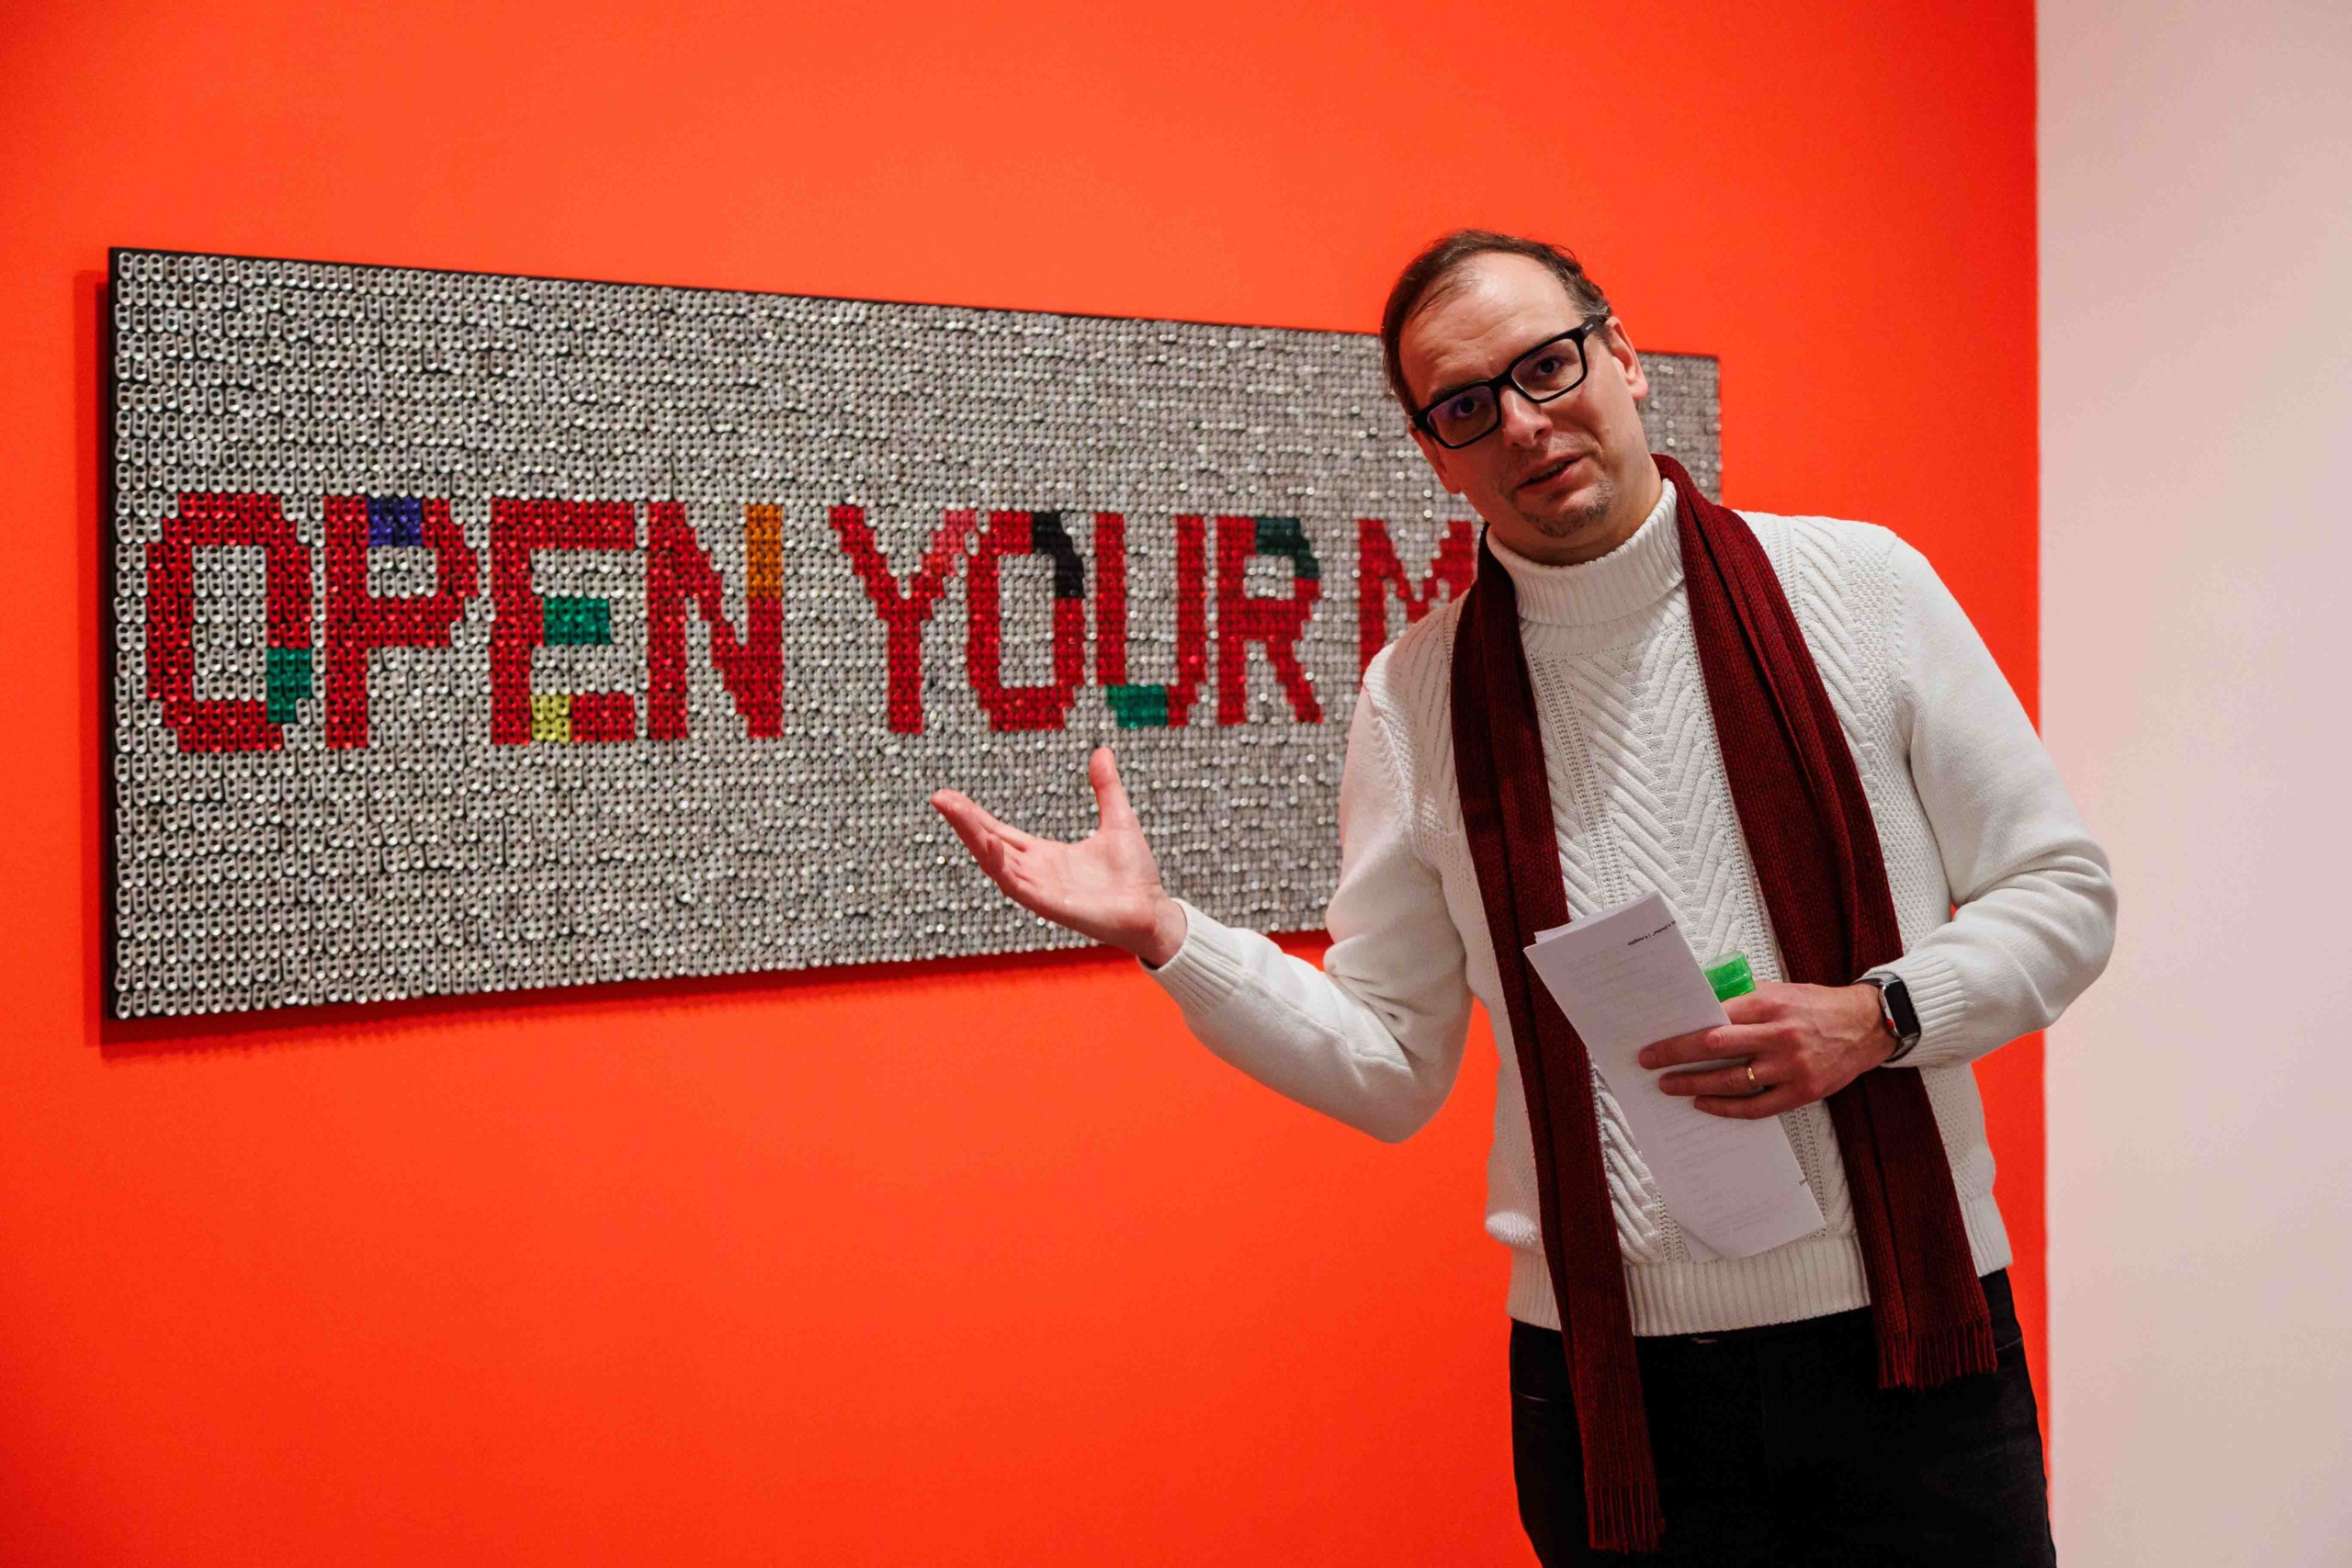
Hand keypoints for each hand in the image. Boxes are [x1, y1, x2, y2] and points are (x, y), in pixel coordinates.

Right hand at [930, 746, 1188, 966]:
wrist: (1154, 911)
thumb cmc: (1135, 875)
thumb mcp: (1118, 819)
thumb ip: (1106, 787)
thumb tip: (1102, 750)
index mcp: (1044, 856)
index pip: (999, 832)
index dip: (974, 816)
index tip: (950, 796)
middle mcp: (1035, 872)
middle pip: (989, 844)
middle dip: (963, 821)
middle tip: (939, 797)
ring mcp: (1039, 889)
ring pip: (995, 861)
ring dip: (972, 836)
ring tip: (952, 810)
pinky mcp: (1048, 904)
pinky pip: (1016, 883)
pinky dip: (1000, 864)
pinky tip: (988, 842)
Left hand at [1635, 982, 1895, 1118]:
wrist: (1866, 1025)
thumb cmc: (1816, 1006)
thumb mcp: (1779, 990)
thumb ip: (1742, 1000)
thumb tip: (1699, 1007)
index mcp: (1769, 1004)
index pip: (1714, 1017)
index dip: (1682, 1029)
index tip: (1657, 1036)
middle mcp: (1779, 1035)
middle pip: (1715, 1047)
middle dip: (1677, 1055)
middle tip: (1650, 1062)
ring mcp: (1791, 1067)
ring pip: (1731, 1081)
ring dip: (1694, 1085)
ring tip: (1670, 1085)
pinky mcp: (1802, 1092)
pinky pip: (1756, 1107)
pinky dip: (1726, 1108)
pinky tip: (1704, 1104)